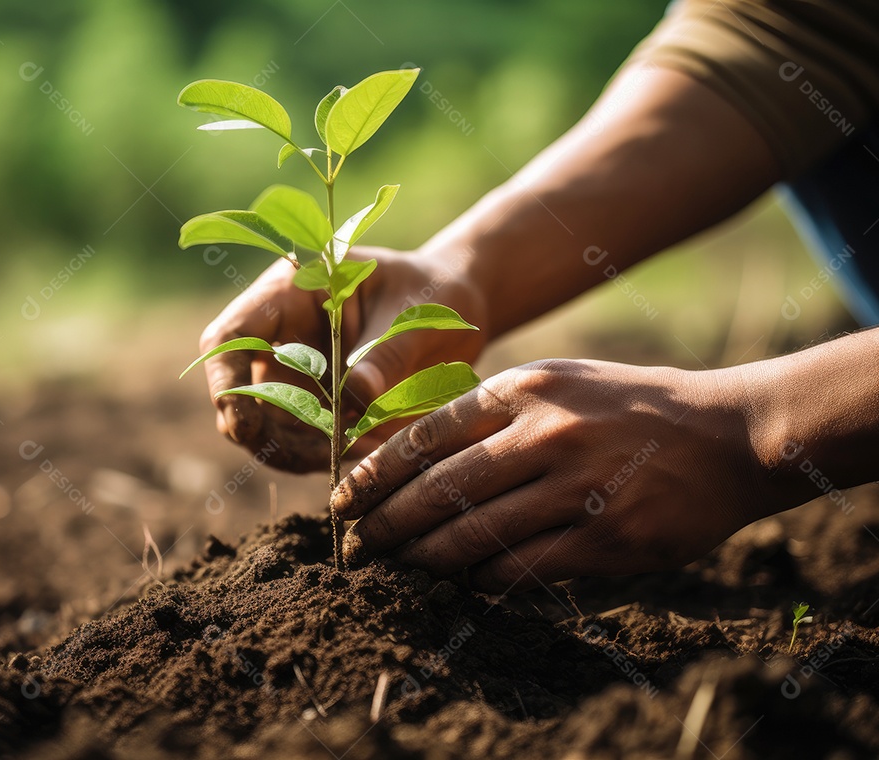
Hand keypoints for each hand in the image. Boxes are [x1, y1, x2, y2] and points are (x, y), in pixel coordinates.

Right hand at [198, 246, 487, 472]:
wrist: (455, 311)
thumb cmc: (431, 292)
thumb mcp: (414, 313)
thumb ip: (384, 353)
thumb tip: (355, 399)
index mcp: (289, 294)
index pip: (231, 336)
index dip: (227, 381)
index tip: (244, 424)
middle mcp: (279, 336)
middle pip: (239, 392)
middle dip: (265, 433)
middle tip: (319, 454)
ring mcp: (292, 374)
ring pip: (266, 428)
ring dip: (299, 452)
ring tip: (362, 448)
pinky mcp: (315, 407)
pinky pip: (301, 444)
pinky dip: (325, 456)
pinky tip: (367, 451)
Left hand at [332, 358, 784, 592]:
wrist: (728, 435)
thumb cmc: (628, 407)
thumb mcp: (557, 382)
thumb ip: (491, 412)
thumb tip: (415, 457)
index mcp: (526, 388)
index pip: (427, 433)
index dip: (376, 472)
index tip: (345, 497)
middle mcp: (547, 433)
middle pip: (440, 489)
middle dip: (386, 522)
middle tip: (356, 544)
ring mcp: (578, 487)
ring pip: (474, 533)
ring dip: (424, 557)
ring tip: (398, 566)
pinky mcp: (607, 538)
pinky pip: (523, 567)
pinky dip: (483, 578)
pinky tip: (464, 580)